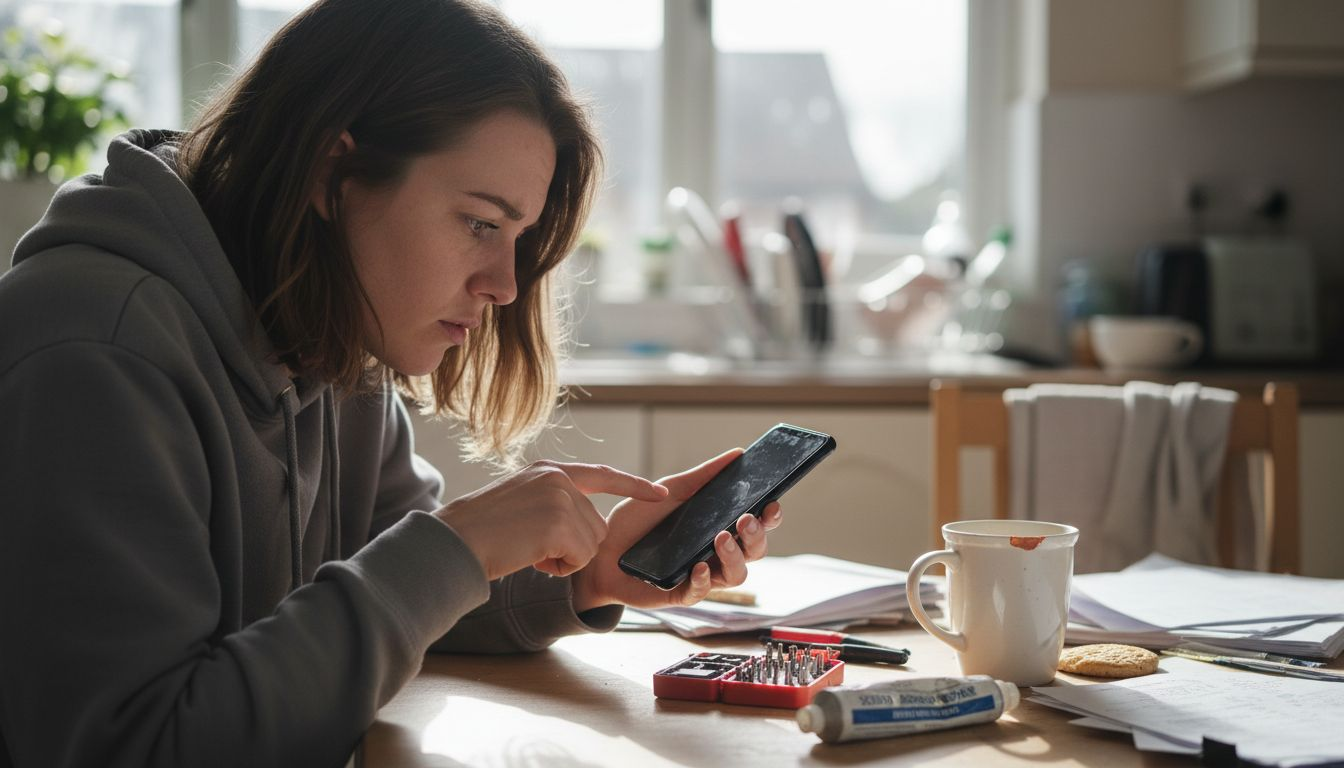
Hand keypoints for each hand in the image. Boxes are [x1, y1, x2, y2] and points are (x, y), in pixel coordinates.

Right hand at [434, 461, 668, 580]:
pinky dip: (559, 568)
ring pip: (591, 544)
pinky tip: (531, 558)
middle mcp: (558, 478)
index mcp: (548, 470)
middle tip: (533, 546)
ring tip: (528, 550)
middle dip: (572, 546)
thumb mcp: (520, 501)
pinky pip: (580, 558)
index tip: (659, 492)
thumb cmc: (479, 531)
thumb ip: (552, 503)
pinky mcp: (560, 523)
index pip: (602, 476)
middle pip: (596, 525)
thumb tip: (587, 525)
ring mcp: (560, 498)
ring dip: (564, 559)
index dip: (632, 486)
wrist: (454, 541)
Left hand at [571, 449, 783, 611]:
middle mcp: (715, 553)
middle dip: (756, 536)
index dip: (770, 516)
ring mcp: (700, 575)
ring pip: (736, 575)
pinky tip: (698, 566)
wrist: (599, 549)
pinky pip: (701, 592)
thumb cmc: (637, 523)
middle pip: (754, 551)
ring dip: (734, 557)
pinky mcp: (679, 593)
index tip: (772, 501)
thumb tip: (737, 453)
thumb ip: (703, 476)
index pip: (755, 525)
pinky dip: (703, 580)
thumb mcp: (670, 491)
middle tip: (744, 519)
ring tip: (720, 538)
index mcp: (717, 527)